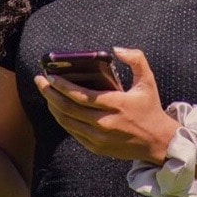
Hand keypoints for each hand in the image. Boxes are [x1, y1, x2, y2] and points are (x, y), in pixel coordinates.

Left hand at [35, 47, 178, 164]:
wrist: (157, 142)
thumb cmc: (150, 107)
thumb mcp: (148, 80)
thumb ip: (136, 59)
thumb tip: (116, 49)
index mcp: (116, 104)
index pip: (81, 95)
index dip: (62, 86)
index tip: (50, 76)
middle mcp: (104, 123)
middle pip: (68, 108)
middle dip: (50, 93)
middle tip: (39, 81)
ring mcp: (99, 138)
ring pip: (67, 122)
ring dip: (53, 106)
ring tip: (45, 93)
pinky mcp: (96, 147)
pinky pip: (73, 132)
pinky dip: (62, 120)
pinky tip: (57, 109)